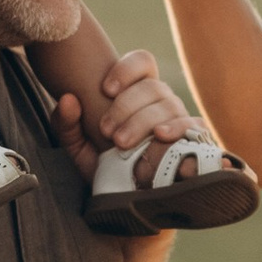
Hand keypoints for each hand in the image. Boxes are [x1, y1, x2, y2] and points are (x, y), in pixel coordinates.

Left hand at [48, 47, 192, 180]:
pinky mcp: (195, 140)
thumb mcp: (78, 147)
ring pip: (169, 105)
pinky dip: (177, 128)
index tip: (105, 90)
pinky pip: (192, 125)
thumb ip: (67, 124)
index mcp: (138, 92)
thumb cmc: (104, 166)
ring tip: (122, 143)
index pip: (142, 62)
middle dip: (126, 106)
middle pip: (152, 86)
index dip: (126, 70)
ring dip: (142, 121)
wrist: (126, 199)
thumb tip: (66, 99)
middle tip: (107, 130)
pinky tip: (160, 137)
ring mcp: (180, 118)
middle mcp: (162, 101)